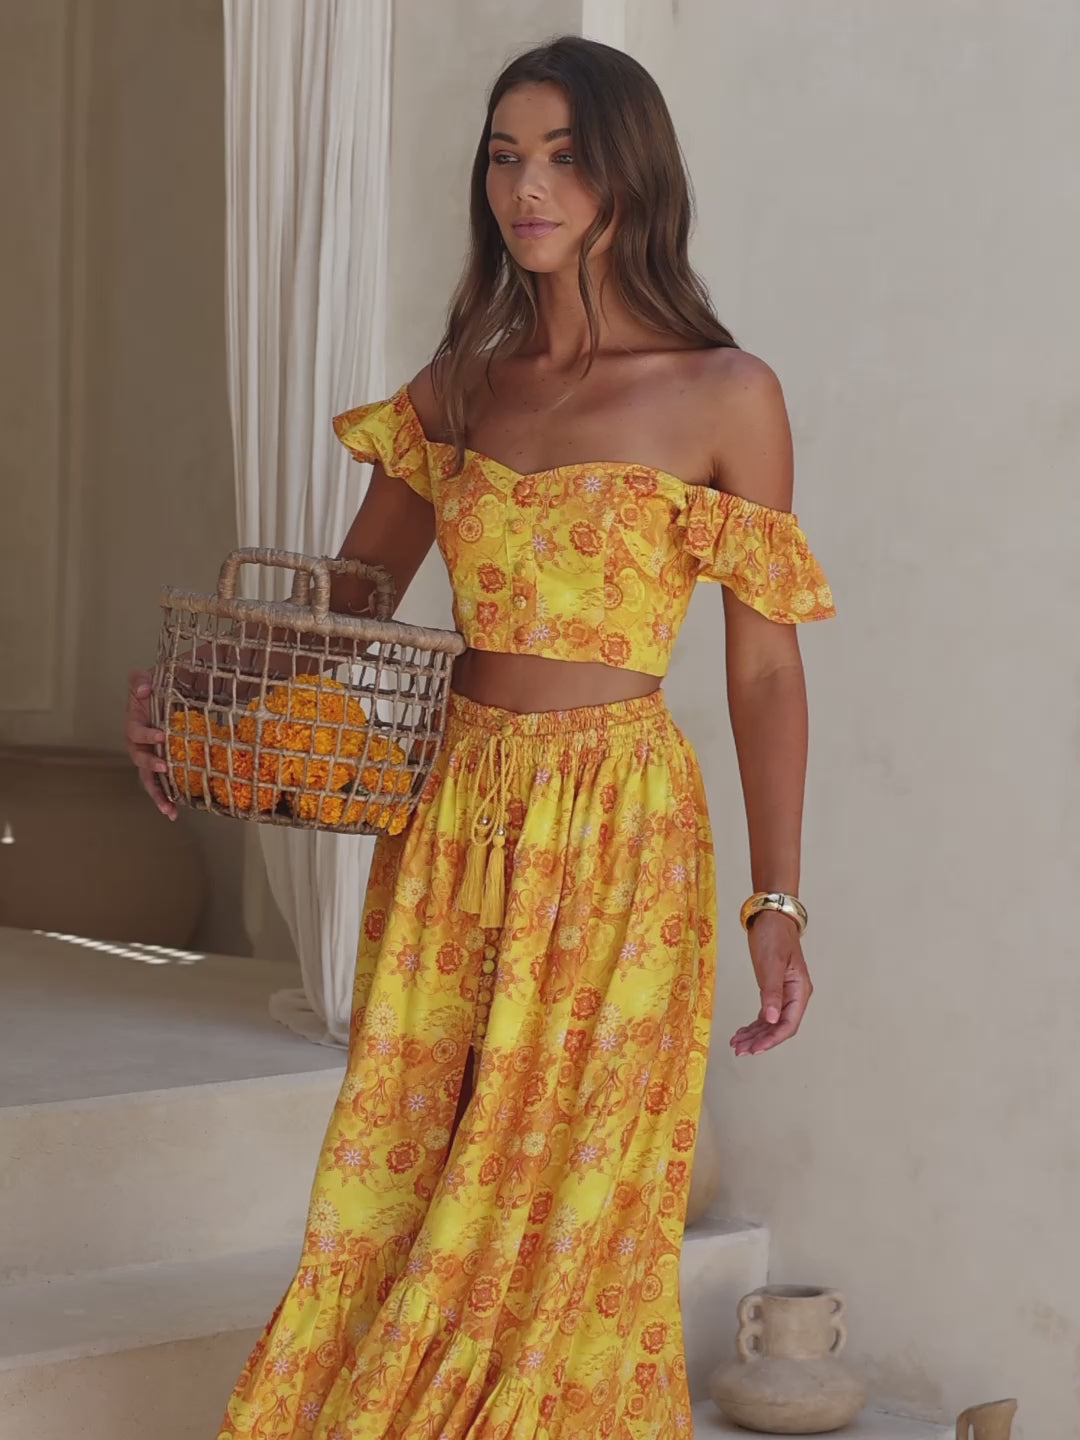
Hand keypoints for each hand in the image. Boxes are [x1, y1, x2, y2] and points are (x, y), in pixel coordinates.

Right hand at [125, 669, 176, 819]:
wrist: (166, 698)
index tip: (161, 735)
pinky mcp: (162, 767)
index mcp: (134, 725)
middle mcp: (138, 745)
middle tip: (164, 766)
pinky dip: (166, 799)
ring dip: (157, 794)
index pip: (136, 731)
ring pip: (149, 779)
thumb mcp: (145, 678)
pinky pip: (162, 785)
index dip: (146, 734)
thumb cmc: (154, 689)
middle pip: (140, 759)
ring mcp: (149, 758)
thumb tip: (143, 688)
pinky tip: (174, 812)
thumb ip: (140, 679)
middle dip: (151, 765)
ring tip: (168, 809)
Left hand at [729, 910, 812, 1056]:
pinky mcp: (773, 989)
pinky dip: (754, 1024)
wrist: (771, 917)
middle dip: (760, 1040)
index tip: (754, 1049)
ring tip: (737, 1044)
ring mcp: (784, 993)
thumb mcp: (771, 964)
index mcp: (799, 991)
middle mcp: (794, 995)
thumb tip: (773, 1020)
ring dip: (755, 1034)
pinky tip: (742, 1031)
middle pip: (779, 1027)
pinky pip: (766, 1013)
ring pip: (771, 1022)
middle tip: (740, 1050)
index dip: (771, 1039)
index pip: (788, 1024)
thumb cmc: (774, 937)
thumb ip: (772, 993)